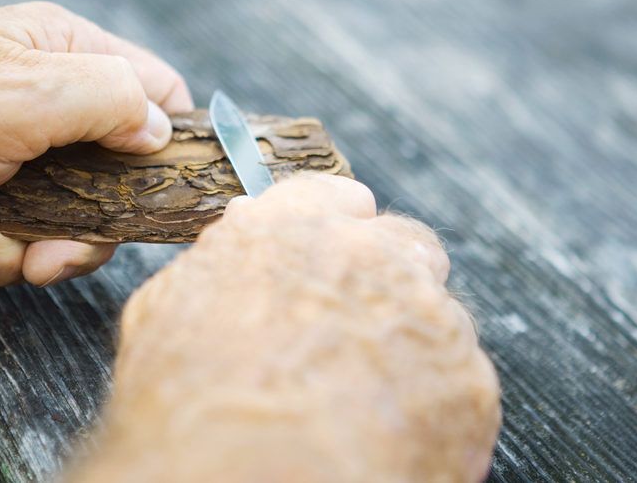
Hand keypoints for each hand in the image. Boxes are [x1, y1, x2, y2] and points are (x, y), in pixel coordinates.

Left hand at [0, 2, 191, 289]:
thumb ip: (112, 102)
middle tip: (49, 251)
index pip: (151, 95)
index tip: (167, 194)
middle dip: (75, 234)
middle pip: (104, 190)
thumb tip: (160, 131)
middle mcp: (35, 114)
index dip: (168, 144)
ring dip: (2, 249)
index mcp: (62, 62)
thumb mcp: (25, 91)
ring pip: (45, 236)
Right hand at [75, 175, 500, 482]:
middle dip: (388, 281)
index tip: (336, 256)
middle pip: (402, 245)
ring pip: (436, 317)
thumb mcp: (167, 315)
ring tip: (363, 407)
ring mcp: (426, 317)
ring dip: (410, 349)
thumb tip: (242, 248)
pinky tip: (387, 440)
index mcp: (285, 231)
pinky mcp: (469, 385)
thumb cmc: (187, 415)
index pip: (333, 198)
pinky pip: (461, 386)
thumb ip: (221, 267)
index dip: (336, 230)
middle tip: (357, 336)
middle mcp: (363, 256)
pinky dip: (434, 411)